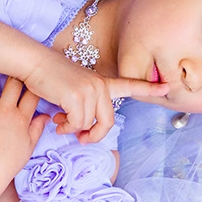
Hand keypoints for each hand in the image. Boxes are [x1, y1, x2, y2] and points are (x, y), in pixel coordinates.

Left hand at [0, 70, 49, 190]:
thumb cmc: (7, 165)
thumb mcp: (28, 148)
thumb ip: (37, 129)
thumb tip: (46, 116)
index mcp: (22, 119)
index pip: (32, 93)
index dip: (35, 81)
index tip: (34, 74)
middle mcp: (5, 111)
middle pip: (13, 82)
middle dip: (15, 70)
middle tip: (13, 63)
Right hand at [24, 52, 168, 143]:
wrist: (34, 62)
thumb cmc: (50, 77)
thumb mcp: (74, 88)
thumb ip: (85, 105)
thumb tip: (83, 128)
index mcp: (102, 82)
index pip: (129, 85)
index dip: (149, 88)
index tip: (167, 86)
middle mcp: (100, 85)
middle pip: (107, 122)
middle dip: (94, 136)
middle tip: (80, 139)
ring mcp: (89, 90)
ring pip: (88, 125)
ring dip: (72, 130)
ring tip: (60, 122)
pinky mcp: (76, 96)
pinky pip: (76, 124)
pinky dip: (65, 127)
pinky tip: (56, 119)